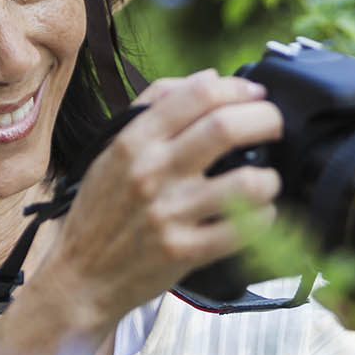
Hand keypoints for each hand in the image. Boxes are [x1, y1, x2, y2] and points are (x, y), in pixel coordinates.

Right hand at [26, 69, 283, 332]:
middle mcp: (152, 172)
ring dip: (268, 177)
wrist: (80, 277)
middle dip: (266, 119)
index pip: (198, 95)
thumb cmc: (101, 210)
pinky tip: (257, 214)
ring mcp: (169, 213)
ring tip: (264, 180)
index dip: (238, 88)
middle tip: (274, 127)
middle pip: (226, 128)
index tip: (256, 94)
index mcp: (134, 140)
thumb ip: (155, 106)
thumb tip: (208, 77)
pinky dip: (262, 218)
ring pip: (246, 182)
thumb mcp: (113, 149)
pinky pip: (244, 229)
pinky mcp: (184, 252)